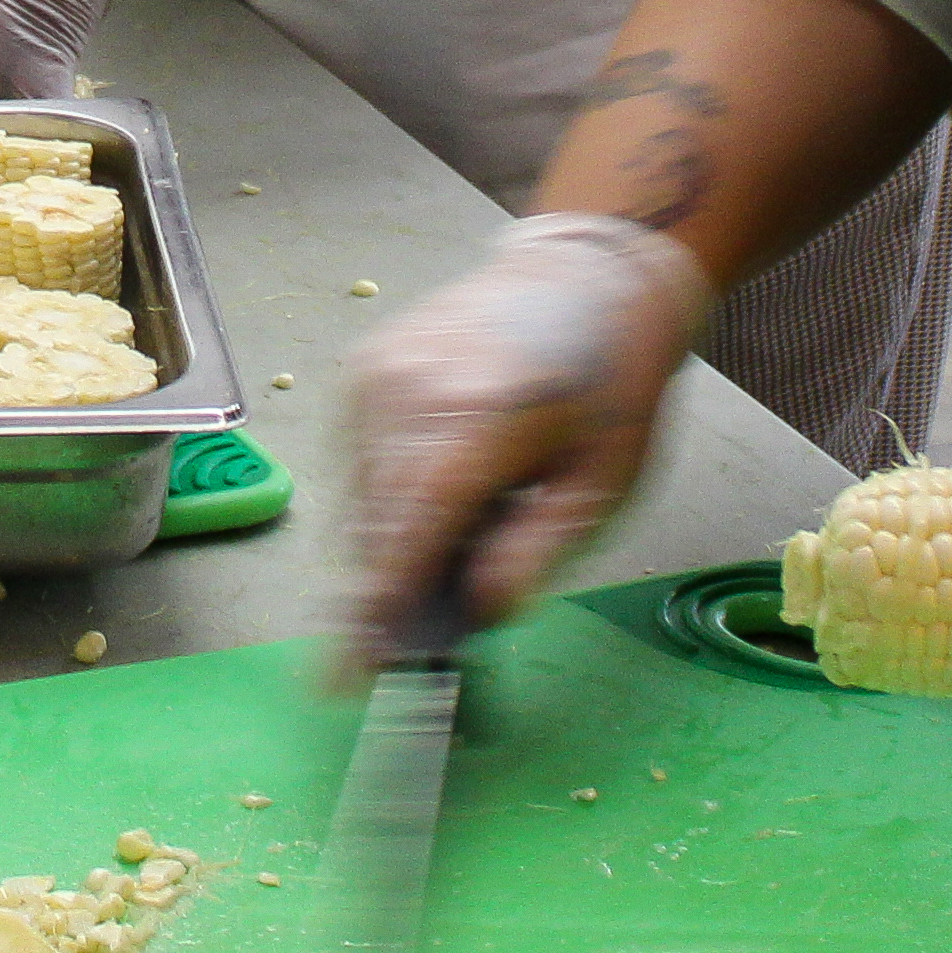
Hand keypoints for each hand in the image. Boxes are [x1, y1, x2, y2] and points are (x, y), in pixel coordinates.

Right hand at [331, 215, 708, 675]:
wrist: (590, 273)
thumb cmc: (610, 385)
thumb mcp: (602, 486)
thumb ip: (534, 556)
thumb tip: (474, 615)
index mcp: (477, 420)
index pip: (407, 535)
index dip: (372, 612)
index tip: (342, 679)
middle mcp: (407, 391)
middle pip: (376, 524)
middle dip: (389, 586)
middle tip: (423, 629)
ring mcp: (375, 373)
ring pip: (361, 496)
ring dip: (395, 537)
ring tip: (471, 520)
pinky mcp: (363, 368)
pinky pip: (360, 458)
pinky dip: (390, 493)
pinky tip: (447, 483)